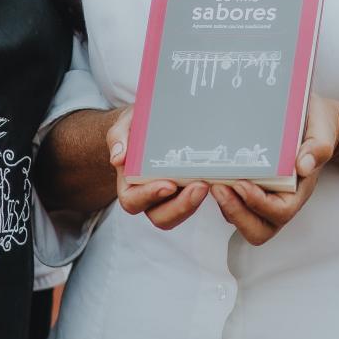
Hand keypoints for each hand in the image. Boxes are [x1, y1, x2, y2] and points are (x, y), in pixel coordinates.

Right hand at [108, 105, 210, 229]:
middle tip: (200, 186)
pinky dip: (209, 195)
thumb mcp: (126, 123)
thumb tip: (119, 158)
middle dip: (181, 206)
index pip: (133, 201)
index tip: (169, 184)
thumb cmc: (136, 125)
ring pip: (180, 213)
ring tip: (209, 183)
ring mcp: (170, 195)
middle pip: (160, 216)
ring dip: (195, 203)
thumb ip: (119, 136)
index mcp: (129, 184)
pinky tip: (220, 180)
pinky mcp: (188, 189)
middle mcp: (149, 195)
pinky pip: (196, 201)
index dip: (149, 196)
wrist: (151, 121)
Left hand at [210, 95, 338, 245]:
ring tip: (211, 181)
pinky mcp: (250, 188)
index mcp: (299, 190)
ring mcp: (264, 197)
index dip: (259, 204)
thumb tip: (303, 165)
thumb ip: (318, 147)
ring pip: (241, 219)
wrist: (314, 121)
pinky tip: (211, 175)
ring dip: (225, 206)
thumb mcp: (322, 130)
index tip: (242, 184)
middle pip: (257, 229)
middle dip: (236, 213)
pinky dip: (222, 195)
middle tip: (218, 188)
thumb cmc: (318, 127)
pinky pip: (233, 203)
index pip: (280, 212)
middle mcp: (281, 199)